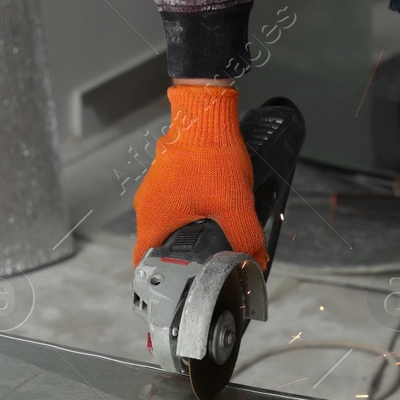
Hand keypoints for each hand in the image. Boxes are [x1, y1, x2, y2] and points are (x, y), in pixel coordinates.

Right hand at [132, 84, 266, 268]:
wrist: (205, 113)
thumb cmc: (211, 157)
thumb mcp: (234, 206)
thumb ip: (246, 238)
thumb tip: (255, 261)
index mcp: (153, 219)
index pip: (144, 262)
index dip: (159, 278)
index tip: (174, 286)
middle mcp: (146, 205)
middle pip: (157, 244)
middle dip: (179, 256)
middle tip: (201, 265)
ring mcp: (154, 188)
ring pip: (166, 222)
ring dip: (185, 232)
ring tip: (210, 238)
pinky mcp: (165, 174)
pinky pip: (172, 202)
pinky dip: (187, 211)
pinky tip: (209, 209)